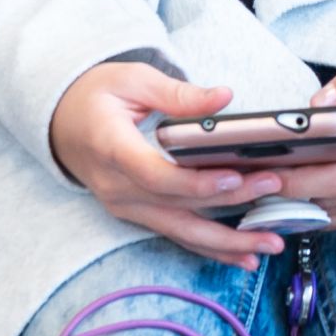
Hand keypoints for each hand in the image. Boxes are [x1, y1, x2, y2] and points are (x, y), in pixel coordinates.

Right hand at [48, 61, 288, 265]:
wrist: (59, 121)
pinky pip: (176, 234)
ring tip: (270, 242)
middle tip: (275, 189)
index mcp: (111, 148)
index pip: (155, 175)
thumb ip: (178, 93)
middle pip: (177, 204)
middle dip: (230, 201)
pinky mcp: (137, 213)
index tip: (234, 177)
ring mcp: (125, 205)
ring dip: (227, 241)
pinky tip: (243, 256)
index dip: (195, 181)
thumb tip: (223, 98)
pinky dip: (210, 247)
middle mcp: (116, 187)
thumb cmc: (95, 96)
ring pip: (180, 230)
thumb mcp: (131, 79)